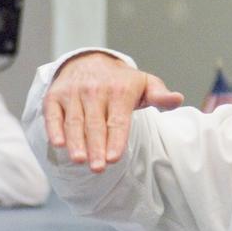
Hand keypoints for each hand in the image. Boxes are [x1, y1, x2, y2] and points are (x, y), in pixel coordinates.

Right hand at [43, 52, 183, 171]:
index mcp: (119, 90)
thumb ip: (160, 95)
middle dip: (96, 147)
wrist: (90, 62)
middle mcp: (95, 90)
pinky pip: (53, 114)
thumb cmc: (122, 82)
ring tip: (80, 160)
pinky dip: (54, 128)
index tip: (114, 158)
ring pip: (74, 121)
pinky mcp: (55, 96)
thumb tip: (178, 99)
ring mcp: (73, 93)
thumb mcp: (145, 84)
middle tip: (98, 168)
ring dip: (76, 142)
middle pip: (96, 124)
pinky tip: (58, 144)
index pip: (118, 120)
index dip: (116, 140)